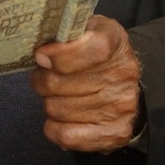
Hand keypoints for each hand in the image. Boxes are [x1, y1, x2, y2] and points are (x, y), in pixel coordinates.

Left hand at [30, 14, 141, 152]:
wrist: (123, 84)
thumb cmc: (94, 54)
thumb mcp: (84, 29)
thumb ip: (63, 35)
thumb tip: (42, 56)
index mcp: (115, 41)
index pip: (94, 49)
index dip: (61, 54)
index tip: (41, 56)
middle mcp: (123, 74)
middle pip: (62, 82)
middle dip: (43, 80)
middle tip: (44, 77)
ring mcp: (121, 105)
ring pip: (58, 108)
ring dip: (49, 102)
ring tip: (56, 95)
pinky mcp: (116, 132)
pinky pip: (68, 135)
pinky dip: (54, 128)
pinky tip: (57, 119)